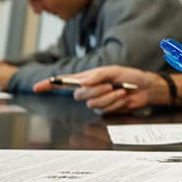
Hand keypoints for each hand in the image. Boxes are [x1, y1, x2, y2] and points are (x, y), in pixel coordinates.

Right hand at [32, 66, 164, 113]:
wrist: (145, 88)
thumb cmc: (129, 76)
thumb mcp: (112, 71)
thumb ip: (96, 76)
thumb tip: (82, 82)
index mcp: (87, 79)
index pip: (64, 82)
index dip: (49, 84)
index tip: (37, 87)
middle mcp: (89, 91)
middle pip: (79, 95)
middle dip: (96, 90)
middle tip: (110, 84)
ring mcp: (96, 102)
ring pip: (92, 103)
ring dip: (108, 96)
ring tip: (120, 91)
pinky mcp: (105, 111)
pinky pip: (104, 109)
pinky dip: (115, 102)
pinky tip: (122, 97)